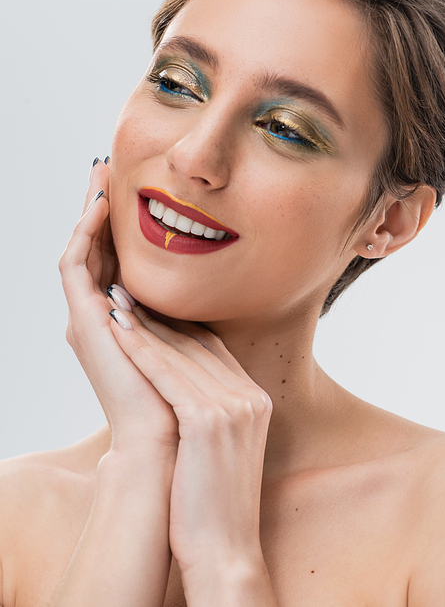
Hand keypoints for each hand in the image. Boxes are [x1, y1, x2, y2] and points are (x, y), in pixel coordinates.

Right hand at [59, 159, 177, 455]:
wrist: (169, 440)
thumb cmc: (184, 396)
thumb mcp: (186, 341)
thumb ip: (183, 315)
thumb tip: (205, 290)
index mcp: (121, 321)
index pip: (115, 260)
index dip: (120, 226)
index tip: (133, 190)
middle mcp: (98, 317)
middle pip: (94, 250)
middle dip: (100, 209)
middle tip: (106, 168)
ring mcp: (87, 319)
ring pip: (81, 250)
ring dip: (89, 211)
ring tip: (100, 173)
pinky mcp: (83, 321)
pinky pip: (75, 264)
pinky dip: (85, 232)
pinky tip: (101, 205)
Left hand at [109, 307, 272, 577]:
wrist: (226, 549)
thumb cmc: (215, 502)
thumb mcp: (225, 446)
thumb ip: (216, 408)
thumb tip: (184, 387)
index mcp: (257, 399)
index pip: (213, 350)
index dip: (179, 326)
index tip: (151, 309)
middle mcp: (250, 396)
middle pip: (197, 346)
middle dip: (159, 319)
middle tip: (128, 294)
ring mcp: (233, 407)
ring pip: (179, 355)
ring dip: (144, 326)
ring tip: (117, 304)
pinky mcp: (208, 421)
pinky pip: (167, 376)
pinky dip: (141, 351)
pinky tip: (120, 332)